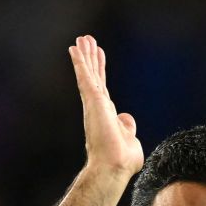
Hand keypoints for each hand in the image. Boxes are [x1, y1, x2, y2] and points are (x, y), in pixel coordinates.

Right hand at [68, 35, 143, 179]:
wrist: (114, 167)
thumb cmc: (122, 160)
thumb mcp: (130, 139)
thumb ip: (127, 127)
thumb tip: (126, 118)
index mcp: (106, 113)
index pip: (103, 86)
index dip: (100, 69)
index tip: (98, 54)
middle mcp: (97, 106)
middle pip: (93, 76)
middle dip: (90, 58)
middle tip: (86, 40)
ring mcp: (94, 103)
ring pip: (87, 73)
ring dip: (84, 55)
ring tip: (82, 38)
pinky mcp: (92, 101)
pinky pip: (85, 77)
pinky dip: (79, 62)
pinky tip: (75, 48)